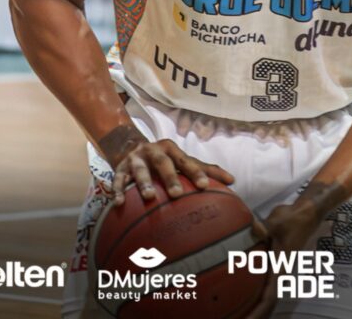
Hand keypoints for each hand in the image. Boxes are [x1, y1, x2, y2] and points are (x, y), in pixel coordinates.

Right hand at [110, 136, 234, 205]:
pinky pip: (118, 179)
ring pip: (139, 169)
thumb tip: (232, 180)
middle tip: (177, 194)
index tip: (204, 186)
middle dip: (170, 177)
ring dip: (144, 182)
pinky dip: (118, 190)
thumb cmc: (164, 159)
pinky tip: (120, 203)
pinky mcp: (120, 168)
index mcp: (171, 149)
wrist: (131, 147)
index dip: (195, 172)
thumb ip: (205, 169)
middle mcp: (153, 151)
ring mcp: (136, 159)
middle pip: (162, 162)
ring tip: (150, 196)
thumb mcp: (182, 159)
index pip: (185, 160)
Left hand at [244, 201, 319, 318]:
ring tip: (238, 312)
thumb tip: (252, 228)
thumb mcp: (278, 222)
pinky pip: (263, 279)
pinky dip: (255, 288)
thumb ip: (264, 227)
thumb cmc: (293, 219)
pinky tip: (241, 287)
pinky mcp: (274, 260)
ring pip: (266, 292)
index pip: (269, 297)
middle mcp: (279, 272)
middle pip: (267, 301)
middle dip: (255, 314)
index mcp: (280, 268)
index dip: (258, 312)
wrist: (306, 212)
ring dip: (255, 304)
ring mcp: (277, 267)